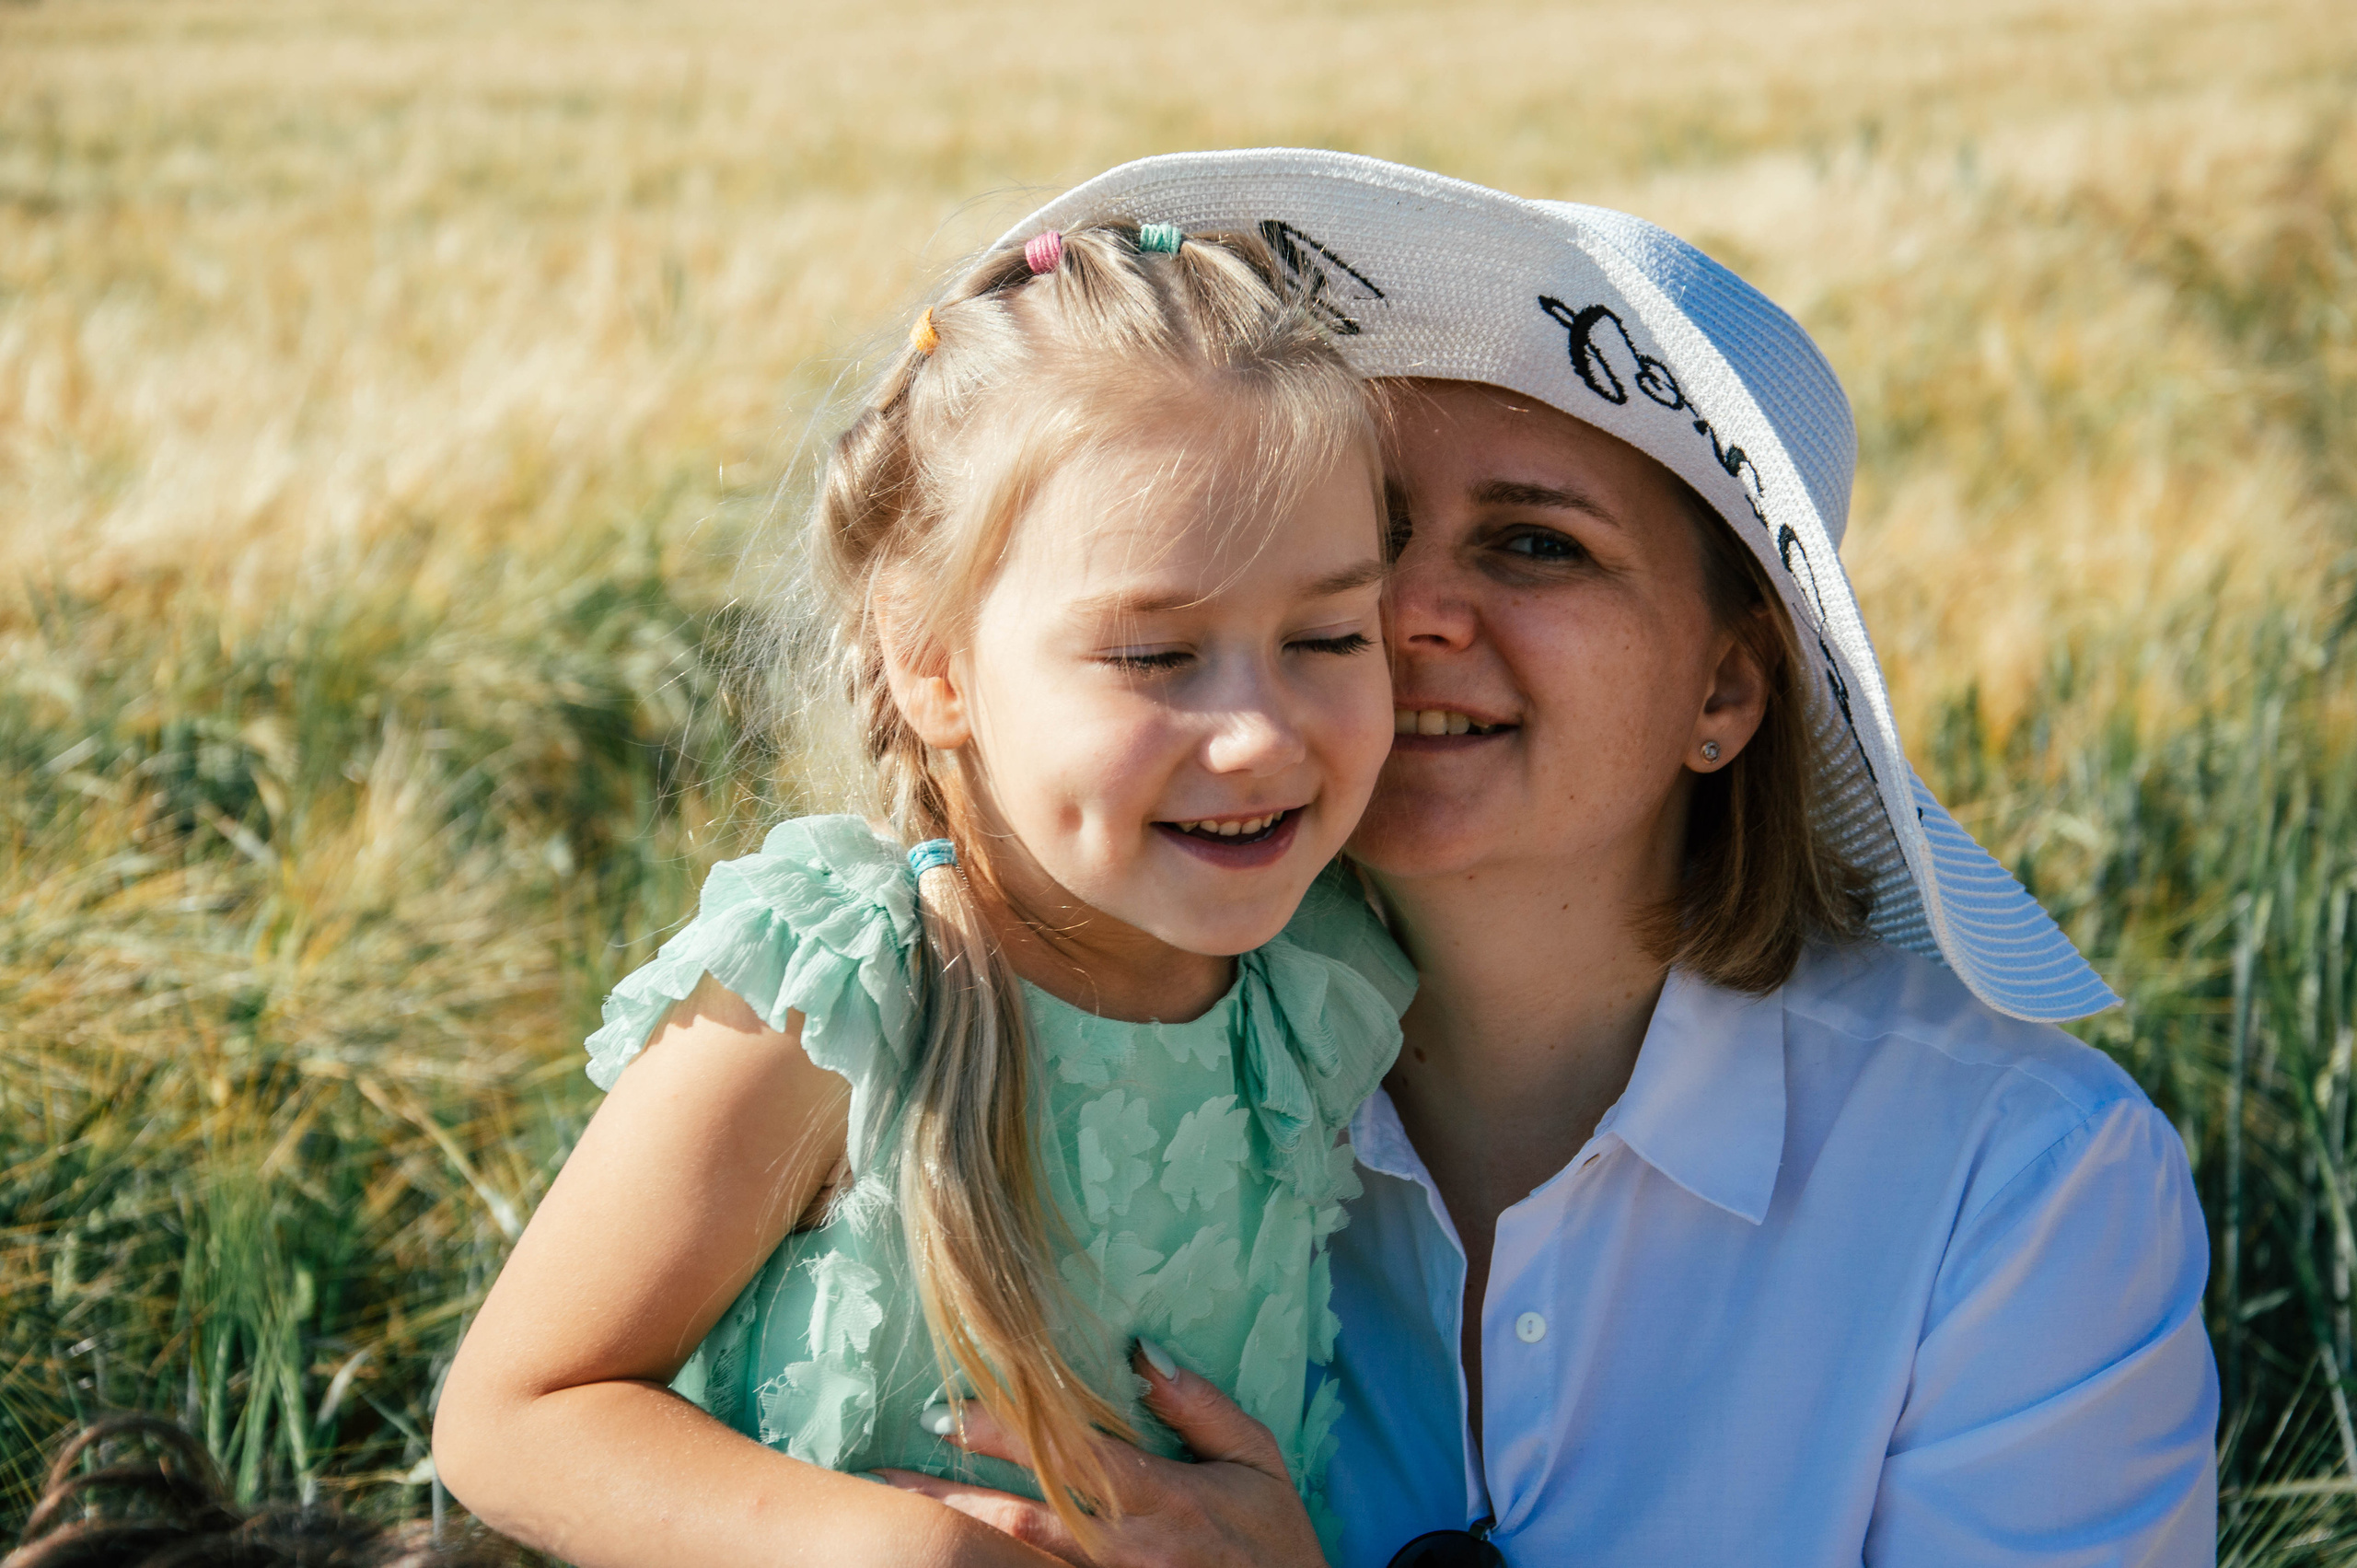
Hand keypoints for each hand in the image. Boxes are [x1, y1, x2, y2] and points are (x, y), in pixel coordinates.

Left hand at [877, 1345, 1328, 1567]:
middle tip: (878, 1477)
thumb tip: (1141, 1353)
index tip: (943, 1411)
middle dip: (944, 1497)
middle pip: (1015, 1519)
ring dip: (953, 1538)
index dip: (999, 1431)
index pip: (1062, 1453)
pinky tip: (955, 1557)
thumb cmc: (1276, 1541)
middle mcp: (1122, 1547)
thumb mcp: (1257, 1458)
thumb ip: (1199, 1405)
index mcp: (1156, 1494)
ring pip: (1013, 1562)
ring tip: (891, 1518)